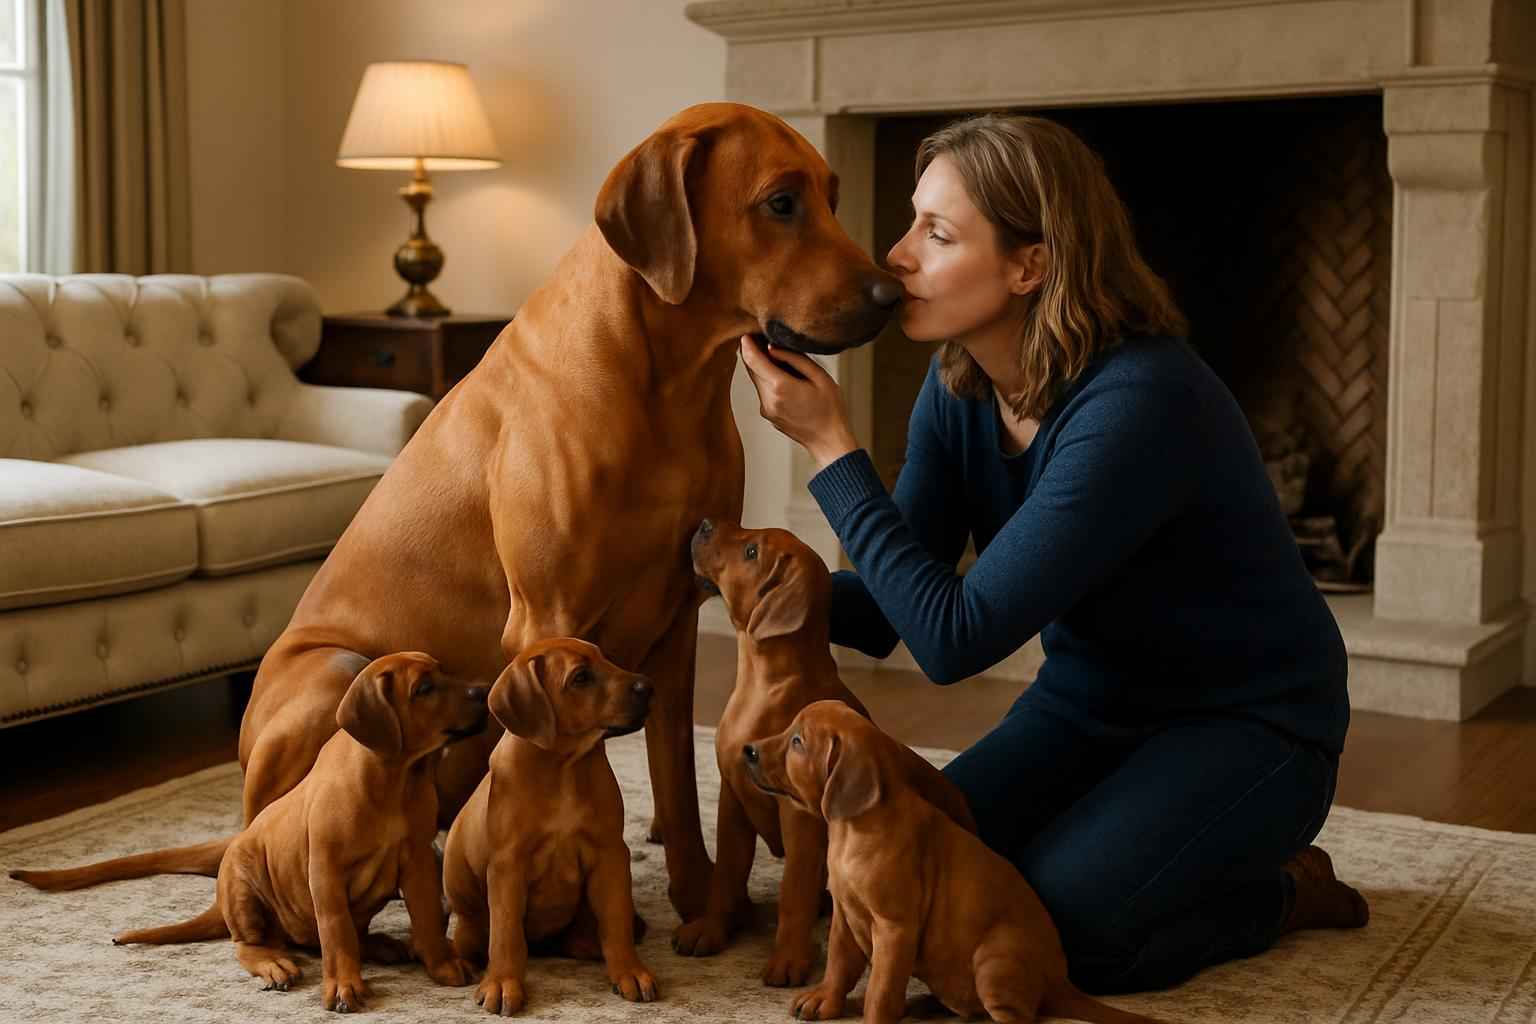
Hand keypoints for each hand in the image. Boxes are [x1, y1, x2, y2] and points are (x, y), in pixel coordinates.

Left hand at [739, 335, 858, 468]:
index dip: (748, 343)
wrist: (828, 441)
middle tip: (765, 338)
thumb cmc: (830, 408)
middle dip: (754, 352)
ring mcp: (766, 409)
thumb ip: (795, 359)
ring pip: (756, 380)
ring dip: (763, 367)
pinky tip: (786, 378)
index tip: (747, 332)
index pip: (753, 359)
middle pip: (751, 369)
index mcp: (780, 387)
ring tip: (781, 358)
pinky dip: (768, 380)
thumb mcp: (820, 377)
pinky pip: (763, 391)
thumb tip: (772, 347)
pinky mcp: (768, 414)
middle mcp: (768, 399)